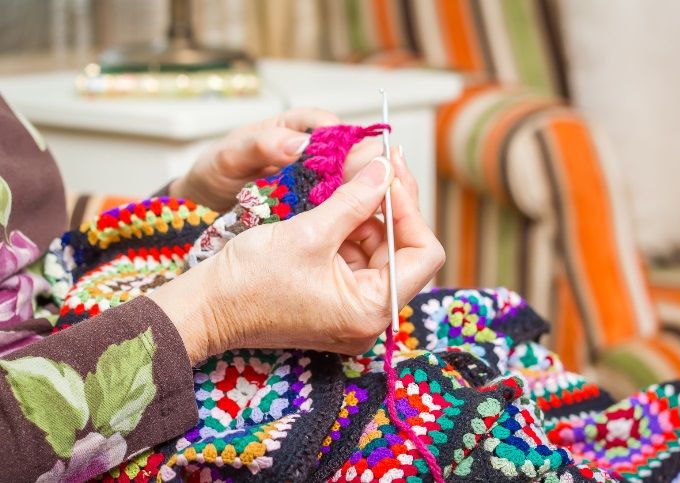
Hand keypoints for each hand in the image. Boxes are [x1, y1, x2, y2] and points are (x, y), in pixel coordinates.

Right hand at [150, 148, 443, 363]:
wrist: (205, 308)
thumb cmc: (249, 280)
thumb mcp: (309, 232)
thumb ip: (356, 198)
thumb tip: (386, 168)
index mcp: (371, 310)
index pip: (424, 254)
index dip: (410, 209)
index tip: (390, 174)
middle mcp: (370, 317)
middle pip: (405, 251)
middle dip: (391, 206)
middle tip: (378, 164)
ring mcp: (353, 312)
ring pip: (382, 251)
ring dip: (370, 214)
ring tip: (352, 180)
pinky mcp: (337, 302)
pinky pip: (358, 260)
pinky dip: (352, 229)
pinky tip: (338, 203)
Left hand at [169, 107, 386, 210]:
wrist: (202, 210)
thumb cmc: (215, 173)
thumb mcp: (229, 157)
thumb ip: (260, 146)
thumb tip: (299, 144)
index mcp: (294, 129)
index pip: (328, 125)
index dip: (343, 139)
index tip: (347, 155)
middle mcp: (311, 154)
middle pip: (350, 154)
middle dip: (361, 170)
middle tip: (363, 189)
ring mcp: (316, 183)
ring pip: (350, 185)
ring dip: (358, 198)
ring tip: (362, 215)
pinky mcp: (315, 211)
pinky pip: (337, 211)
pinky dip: (345, 219)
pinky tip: (350, 231)